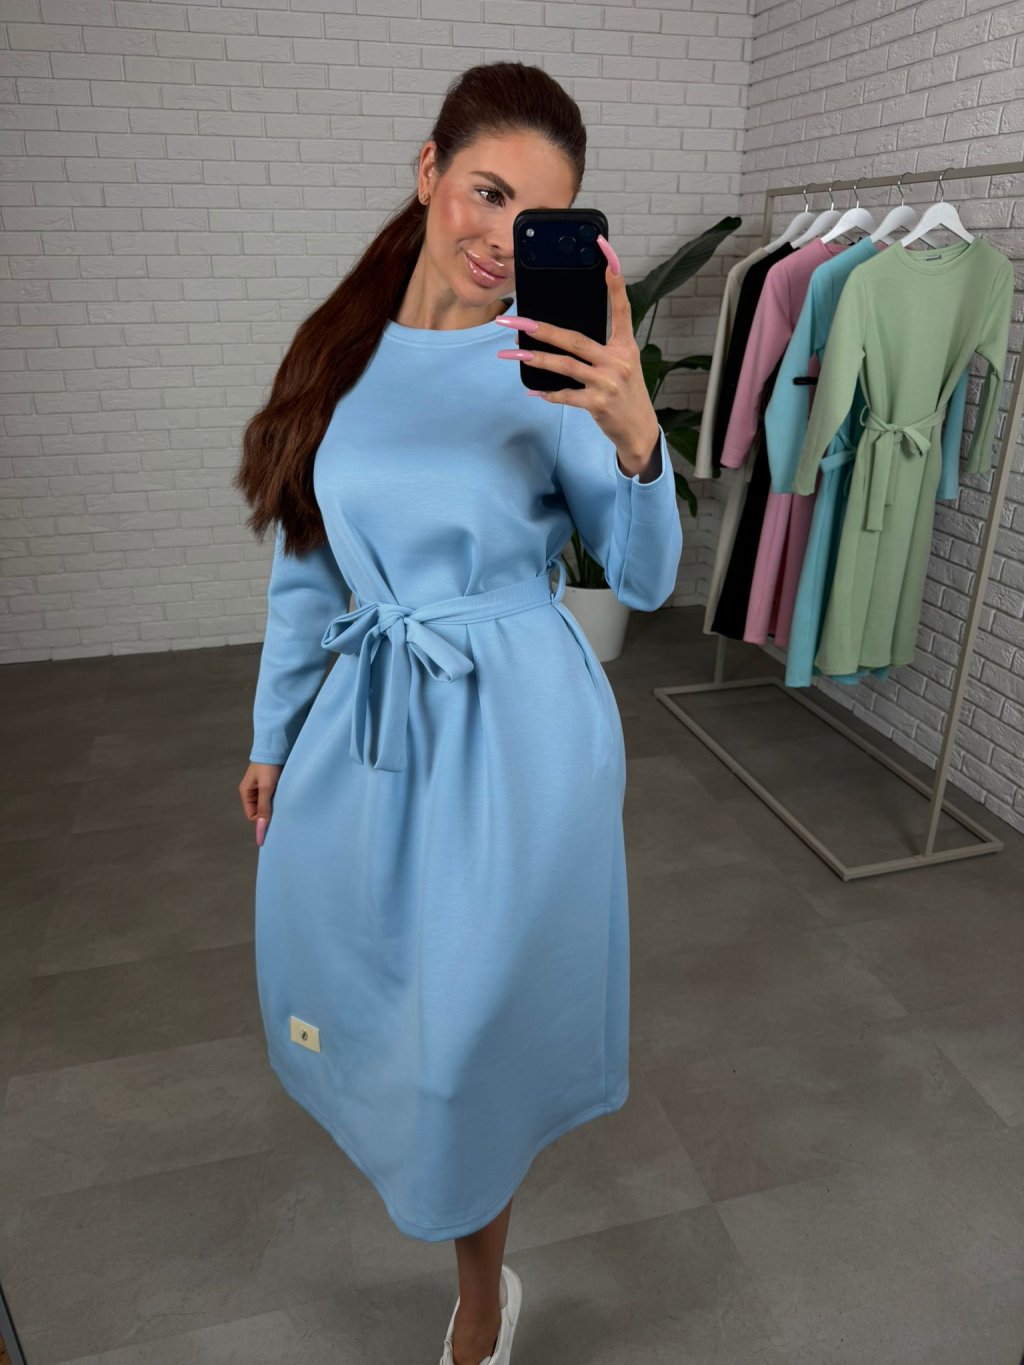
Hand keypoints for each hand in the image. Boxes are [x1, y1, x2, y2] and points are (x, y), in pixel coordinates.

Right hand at [239, 761, 281, 844]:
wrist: (275, 747)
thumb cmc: (268, 766)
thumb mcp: (266, 787)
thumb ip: (264, 806)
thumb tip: (262, 825)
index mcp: (246, 793)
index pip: (251, 815)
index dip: (260, 820)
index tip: (274, 821)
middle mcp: (252, 792)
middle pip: (259, 811)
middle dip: (268, 813)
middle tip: (281, 813)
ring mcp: (261, 787)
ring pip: (267, 804)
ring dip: (274, 806)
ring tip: (283, 803)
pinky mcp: (270, 783)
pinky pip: (273, 797)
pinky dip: (278, 799)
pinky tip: (285, 797)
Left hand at [494, 233, 659, 466]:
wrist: (639, 430)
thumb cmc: (625, 393)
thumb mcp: (622, 364)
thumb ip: (600, 348)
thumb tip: (560, 336)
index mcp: (625, 345)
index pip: (620, 307)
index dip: (614, 280)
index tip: (606, 252)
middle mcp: (618, 360)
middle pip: (575, 338)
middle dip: (542, 328)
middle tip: (514, 320)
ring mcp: (608, 382)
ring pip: (565, 364)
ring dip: (536, 358)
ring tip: (511, 352)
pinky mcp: (598, 403)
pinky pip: (566, 395)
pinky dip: (549, 394)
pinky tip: (534, 392)